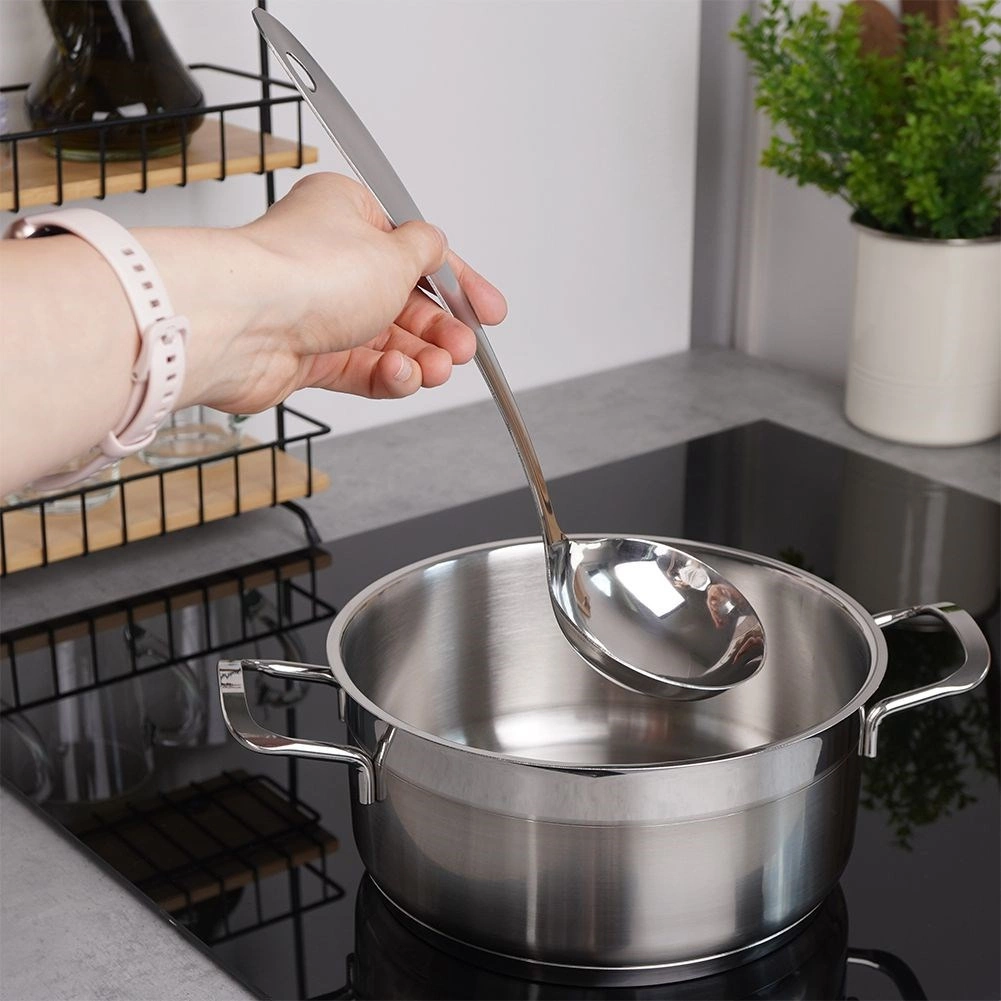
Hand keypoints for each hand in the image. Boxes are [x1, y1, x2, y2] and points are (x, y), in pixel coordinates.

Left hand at [192, 172, 506, 412]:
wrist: (243, 324)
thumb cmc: (305, 273)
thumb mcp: (394, 252)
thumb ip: (425, 252)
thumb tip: (435, 246)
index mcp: (348, 216)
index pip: (417, 250)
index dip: (458, 283)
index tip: (488, 310)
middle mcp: (331, 260)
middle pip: (403, 300)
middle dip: (440, 328)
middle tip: (464, 348)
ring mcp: (317, 310)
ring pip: (385, 339)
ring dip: (418, 356)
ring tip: (438, 368)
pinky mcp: (306, 355)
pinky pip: (360, 368)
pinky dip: (386, 375)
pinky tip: (401, 375)